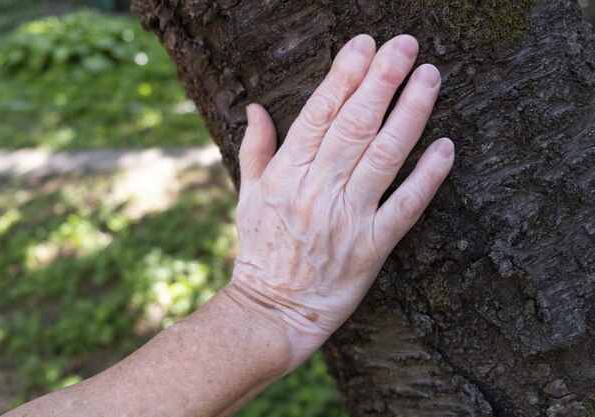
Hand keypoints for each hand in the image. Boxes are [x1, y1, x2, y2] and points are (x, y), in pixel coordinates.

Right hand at [230, 34, 453, 367]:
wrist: (273, 310)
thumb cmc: (260, 250)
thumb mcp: (247, 196)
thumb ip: (255, 149)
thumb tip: (256, 107)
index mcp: (287, 173)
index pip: (318, 113)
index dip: (344, 76)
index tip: (364, 45)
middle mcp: (319, 190)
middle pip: (356, 126)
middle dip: (383, 80)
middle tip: (406, 45)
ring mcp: (349, 218)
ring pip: (385, 157)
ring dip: (411, 114)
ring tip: (430, 78)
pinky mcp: (373, 247)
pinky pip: (406, 206)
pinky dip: (428, 177)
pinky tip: (446, 147)